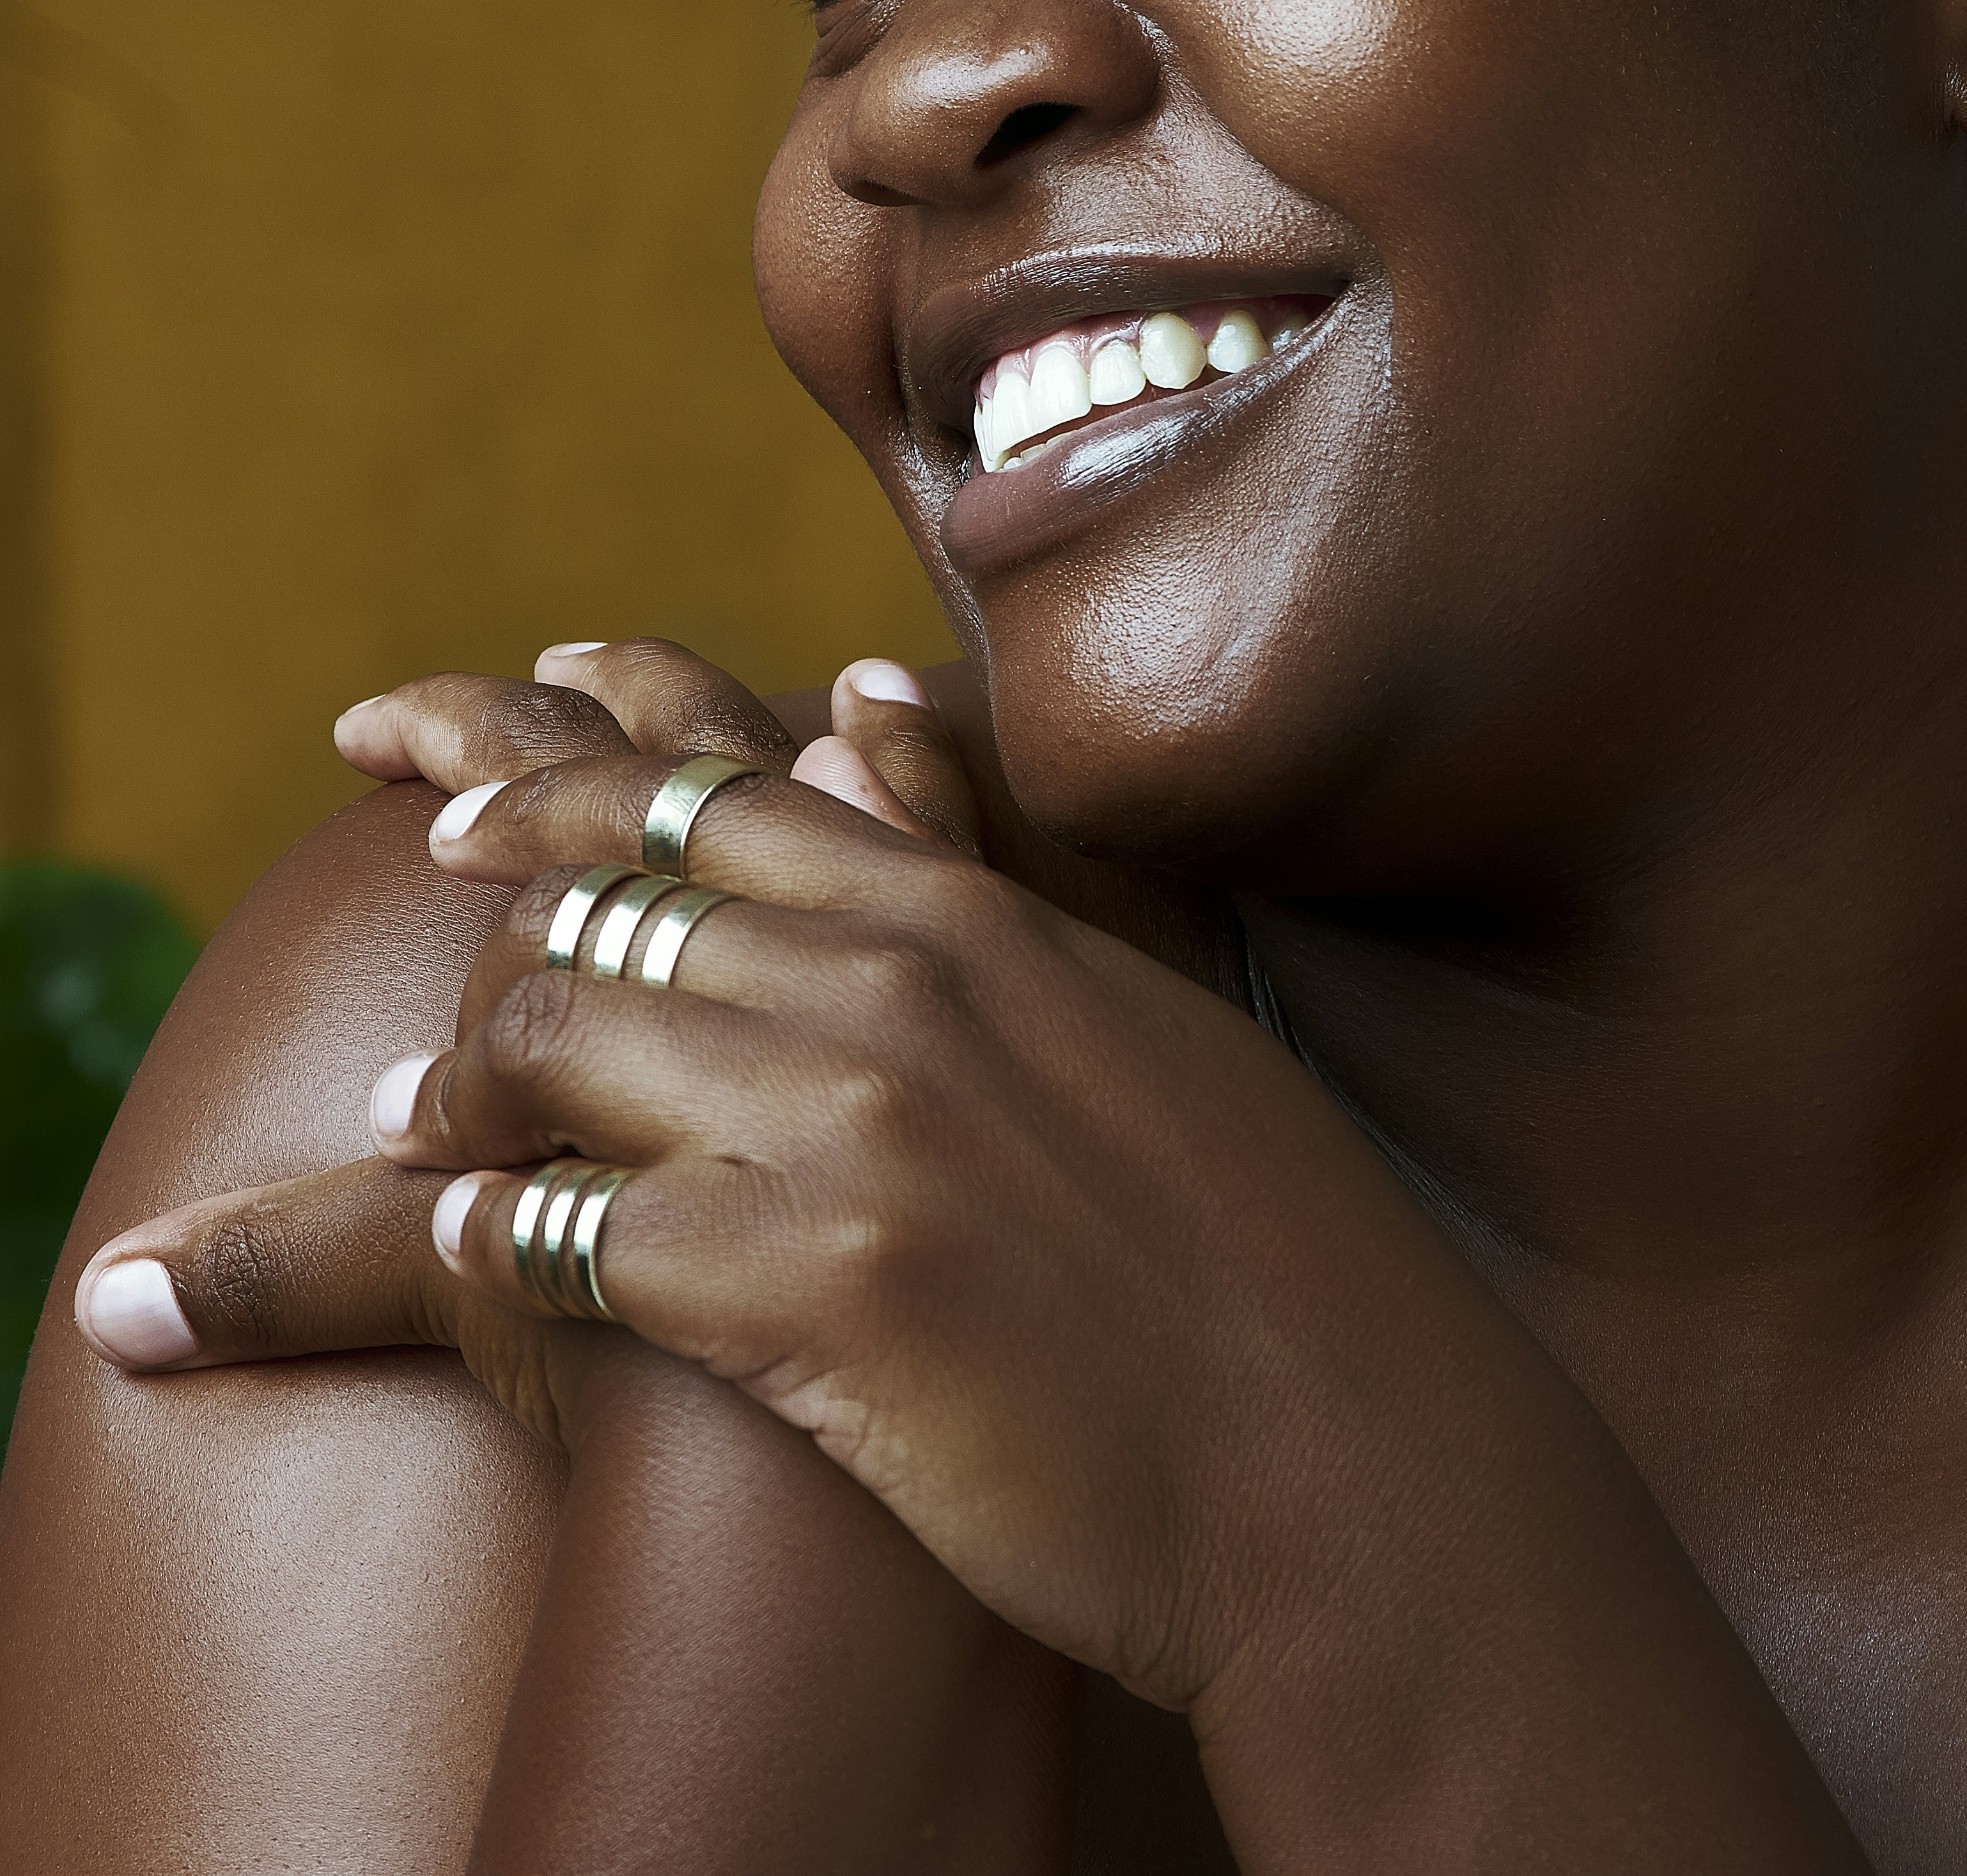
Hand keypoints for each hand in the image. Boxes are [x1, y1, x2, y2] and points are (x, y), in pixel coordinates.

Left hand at [79, 636, 1361, 1714]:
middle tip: (426, 1039)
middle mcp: (900, 995)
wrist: (1350, 1460)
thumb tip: (861, 701)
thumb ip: (978, 862)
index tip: (465, 824)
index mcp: (970, 922)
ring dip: (462, 1095)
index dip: (554, 800)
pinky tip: (475, 1254)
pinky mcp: (822, 1297)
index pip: (705, 802)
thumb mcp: (1132, 998)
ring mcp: (859, 1136)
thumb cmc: (1261, 1243)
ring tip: (420, 1140)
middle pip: (603, 916)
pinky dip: (500, 1238)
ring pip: (562, 1045)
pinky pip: (581, 1234)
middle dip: (481, 961)